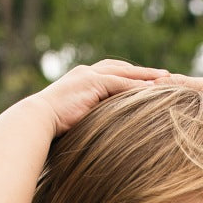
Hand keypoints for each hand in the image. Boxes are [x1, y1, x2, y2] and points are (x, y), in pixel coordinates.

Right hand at [36, 59, 168, 136]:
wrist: (36, 121)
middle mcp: (86, 72)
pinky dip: (136, 85)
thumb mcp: (72, 120)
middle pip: (121, 67)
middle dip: (142, 71)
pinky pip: (120, 82)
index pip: (110, 73)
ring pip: (124, 72)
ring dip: (145, 75)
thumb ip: (86, 119)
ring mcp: (89, 75)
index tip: (146, 81)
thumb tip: (94, 135)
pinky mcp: (92, 83)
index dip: (129, 77)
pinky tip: (152, 89)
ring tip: (166, 79)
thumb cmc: (49, 128)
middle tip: (164, 75)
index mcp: (81, 79)